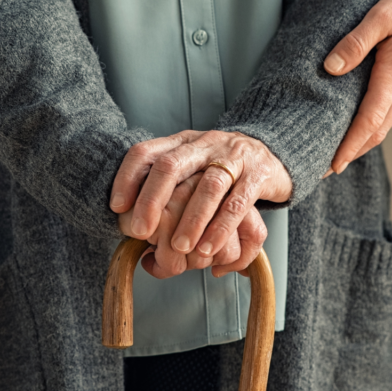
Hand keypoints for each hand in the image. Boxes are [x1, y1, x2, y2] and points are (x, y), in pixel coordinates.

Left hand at [111, 130, 290, 273]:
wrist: (274, 153)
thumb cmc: (223, 169)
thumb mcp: (192, 168)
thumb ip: (167, 191)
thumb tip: (135, 233)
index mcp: (183, 142)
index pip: (146, 152)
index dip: (127, 178)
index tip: (117, 207)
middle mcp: (205, 144)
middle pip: (172, 165)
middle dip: (152, 200)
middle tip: (140, 232)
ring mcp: (233, 157)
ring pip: (208, 186)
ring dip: (191, 220)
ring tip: (180, 248)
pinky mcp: (259, 174)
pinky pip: (239, 202)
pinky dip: (222, 227)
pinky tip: (209, 248)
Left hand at [323, 0, 391, 172]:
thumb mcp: (384, 15)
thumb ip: (356, 42)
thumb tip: (331, 67)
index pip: (369, 122)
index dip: (349, 146)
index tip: (332, 165)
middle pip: (375, 133)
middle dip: (350, 154)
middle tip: (324, 169)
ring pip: (383, 127)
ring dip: (360, 144)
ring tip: (337, 154)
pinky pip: (389, 115)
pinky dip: (372, 129)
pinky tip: (359, 128)